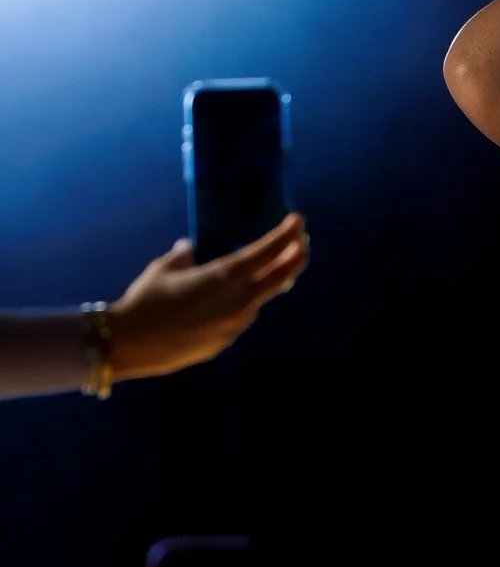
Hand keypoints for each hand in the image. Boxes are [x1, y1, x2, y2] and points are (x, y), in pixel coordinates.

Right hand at [108, 214, 308, 381]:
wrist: (130, 344)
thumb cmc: (144, 301)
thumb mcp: (162, 269)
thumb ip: (181, 256)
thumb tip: (188, 248)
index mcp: (224, 277)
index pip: (266, 253)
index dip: (286, 235)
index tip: (297, 221)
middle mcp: (238, 301)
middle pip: (281, 277)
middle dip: (296, 256)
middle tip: (301, 240)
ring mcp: (235, 324)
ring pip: (262, 297)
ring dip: (270, 280)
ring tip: (276, 265)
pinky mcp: (225, 340)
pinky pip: (242, 316)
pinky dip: (246, 301)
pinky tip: (238, 295)